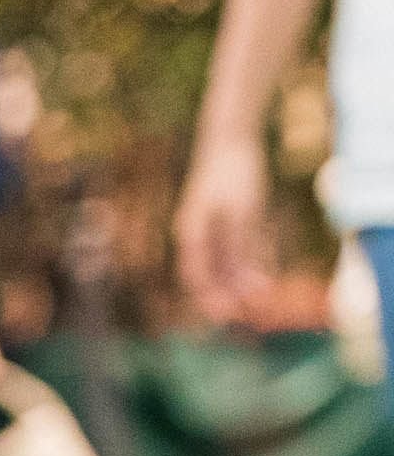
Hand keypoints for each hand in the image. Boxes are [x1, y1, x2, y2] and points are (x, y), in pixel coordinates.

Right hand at [174, 131, 273, 323]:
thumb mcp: (241, 211)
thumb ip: (237, 245)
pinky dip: (243, 266)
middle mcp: (195, 234)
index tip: (227, 315)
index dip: (211, 298)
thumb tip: (238, 279)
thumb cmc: (233, 173)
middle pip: (206, 274)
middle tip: (246, 314)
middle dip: (225, 295)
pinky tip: (260, 275)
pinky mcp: (220, 220)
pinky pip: (229, 251)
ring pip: (219, 264)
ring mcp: (206, 227)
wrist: (230, 140)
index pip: (197, 275)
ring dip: (238, 282)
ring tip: (262, 294)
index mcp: (192, 233)